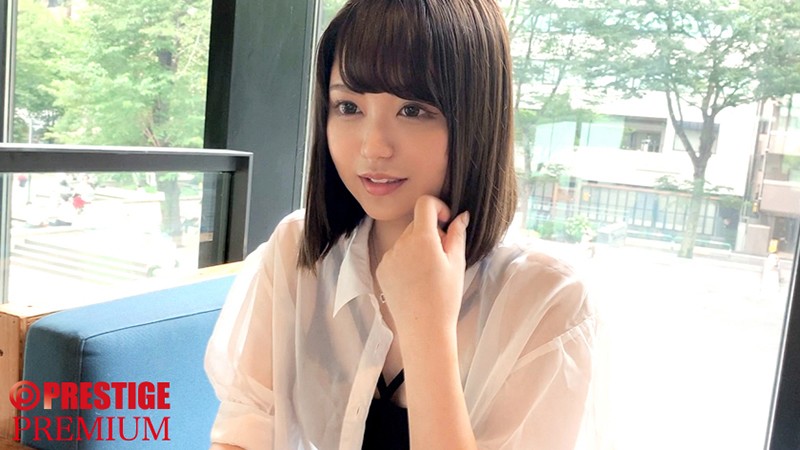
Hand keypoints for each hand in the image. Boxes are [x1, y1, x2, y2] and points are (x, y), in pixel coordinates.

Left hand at [375, 195, 469, 338]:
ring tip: (429, 274)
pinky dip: (406, 260)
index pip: (424, 204)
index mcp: (422, 238)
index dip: (438, 207)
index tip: (445, 221)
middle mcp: (401, 243)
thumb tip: (460, 216)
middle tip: (443, 257)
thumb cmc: (445, 297)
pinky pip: (395, 255)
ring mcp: (388, 257)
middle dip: (430, 232)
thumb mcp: (456, 263)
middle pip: (416, 224)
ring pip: (406, 240)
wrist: (423, 328)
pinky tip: (415, 281)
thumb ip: (457, 234)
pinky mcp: (381, 270)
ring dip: (418, 247)